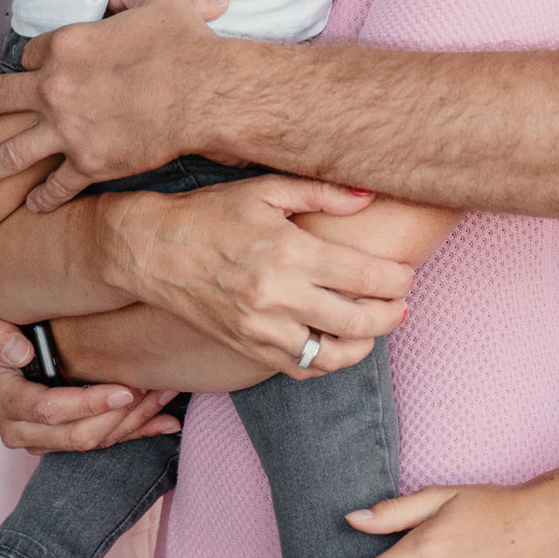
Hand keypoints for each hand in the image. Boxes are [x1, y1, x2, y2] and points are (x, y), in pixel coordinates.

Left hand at [0, 0, 232, 204]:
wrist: (206, 94)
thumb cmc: (185, 45)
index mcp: (66, 45)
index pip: (27, 54)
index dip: (29, 62)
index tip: (29, 71)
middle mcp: (54, 88)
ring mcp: (67, 129)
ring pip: (10, 152)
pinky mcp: (88, 162)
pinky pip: (55, 186)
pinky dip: (42, 198)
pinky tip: (33, 204)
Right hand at [0, 312, 180, 451]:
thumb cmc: (0, 329)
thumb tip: (20, 351)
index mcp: (3, 400)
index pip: (50, 411)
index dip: (88, 404)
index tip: (124, 390)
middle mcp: (18, 428)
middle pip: (77, 436)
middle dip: (119, 416)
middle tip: (152, 388)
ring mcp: (40, 440)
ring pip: (94, 443)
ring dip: (134, 421)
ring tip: (166, 394)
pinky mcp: (60, 442)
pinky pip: (103, 443)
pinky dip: (137, 432)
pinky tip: (165, 422)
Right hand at [93, 176, 411, 376]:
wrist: (150, 250)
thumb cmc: (209, 213)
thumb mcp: (265, 189)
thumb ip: (322, 193)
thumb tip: (369, 198)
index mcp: (288, 253)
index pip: (364, 276)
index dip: (397, 279)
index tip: (407, 274)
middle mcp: (277, 296)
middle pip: (358, 321)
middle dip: (391, 314)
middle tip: (402, 303)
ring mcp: (260, 329)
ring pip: (332, 355)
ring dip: (364, 345)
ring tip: (375, 327)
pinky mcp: (246, 348)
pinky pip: (299, 368)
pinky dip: (326, 362)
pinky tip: (338, 344)